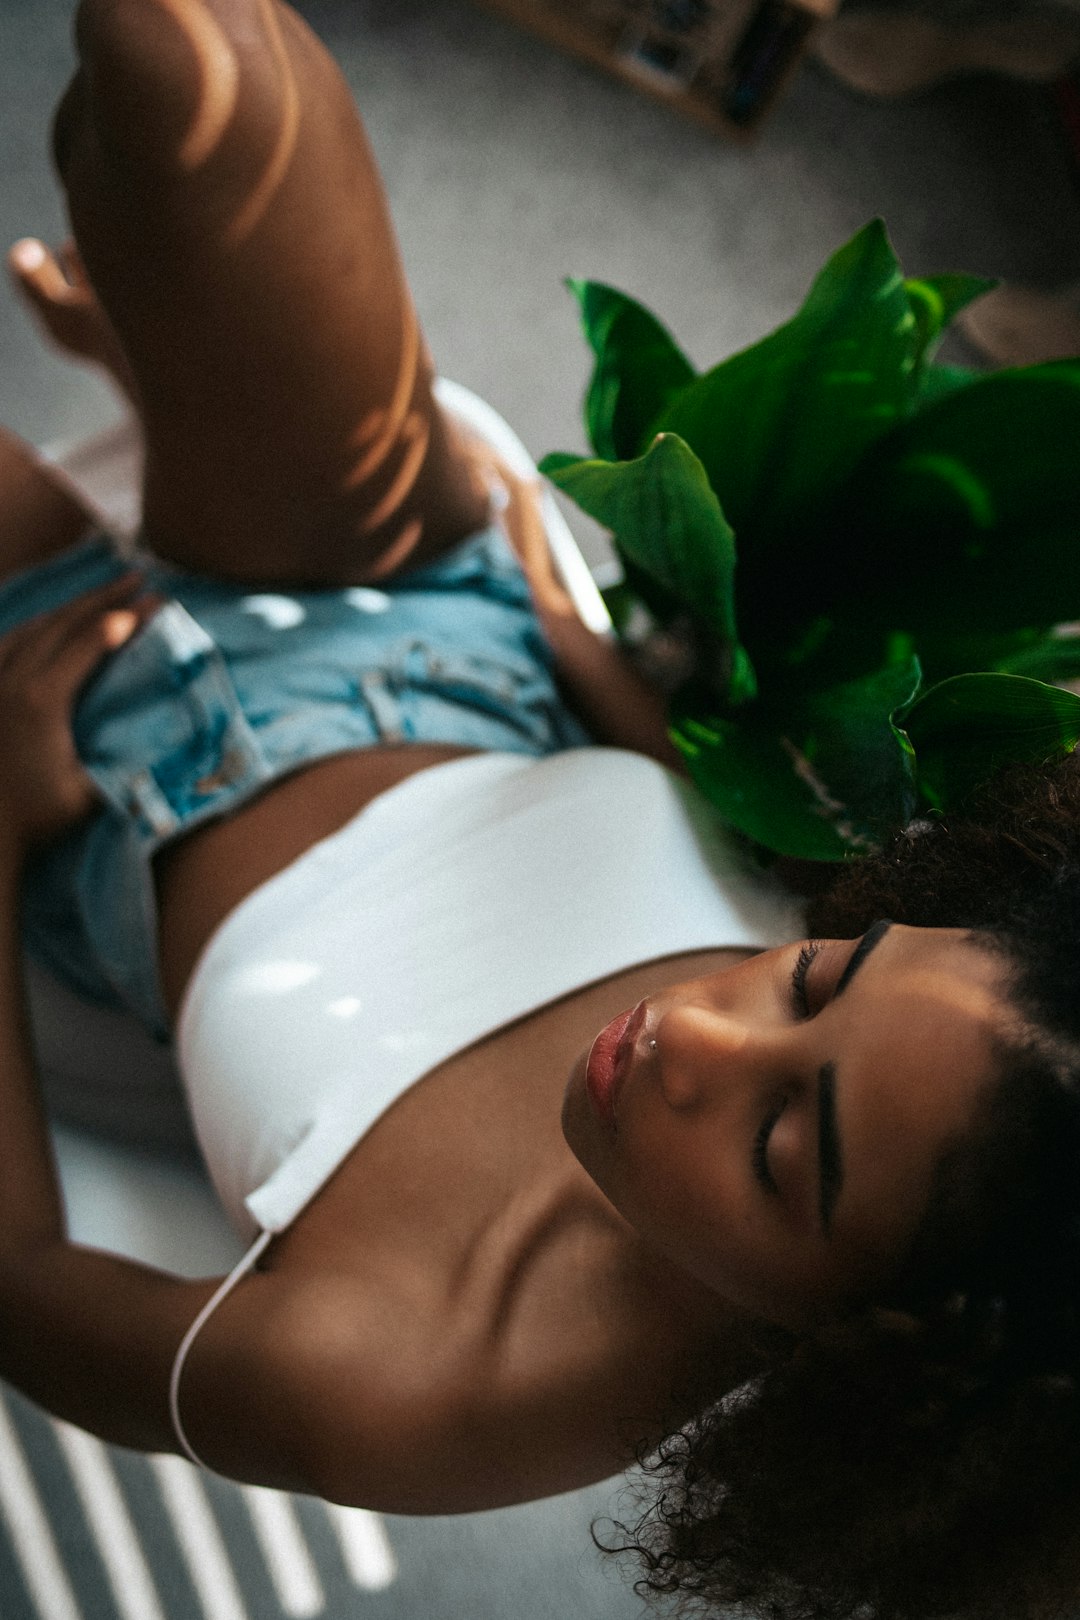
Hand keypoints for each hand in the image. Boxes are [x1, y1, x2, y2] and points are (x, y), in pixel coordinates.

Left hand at [0, 576, 157, 854]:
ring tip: (105, 594)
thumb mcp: (89, 795)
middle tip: (140, 580)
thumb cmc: (38, 818)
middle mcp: (11, 680)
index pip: (89, 642)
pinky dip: (39, 625)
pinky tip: (54, 624)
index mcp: (41, 699)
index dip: (124, 619)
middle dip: (105, 598)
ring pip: (34, 627)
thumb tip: (176, 743)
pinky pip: (10, 642)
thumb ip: (125, 766)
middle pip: (63, 623)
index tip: (155, 601)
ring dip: (73, 606)